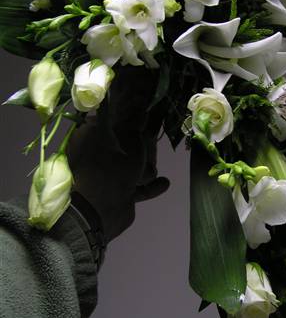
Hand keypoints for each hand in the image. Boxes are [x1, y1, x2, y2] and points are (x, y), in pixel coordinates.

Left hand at [66, 68, 168, 242]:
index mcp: (89, 135)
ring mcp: (101, 174)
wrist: (97, 216)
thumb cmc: (111, 174)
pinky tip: (164, 183)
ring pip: (125, 164)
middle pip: (119, 141)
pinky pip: (131, 185)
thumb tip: (140, 109)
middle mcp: (92, 151)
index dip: (124, 107)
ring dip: (143, 167)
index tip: (141, 101)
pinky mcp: (110, 192)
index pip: (107, 114)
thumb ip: (138, 130)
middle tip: (154, 132)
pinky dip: (146, 185)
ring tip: (157, 165)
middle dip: (137, 141)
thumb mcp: (131, 148)